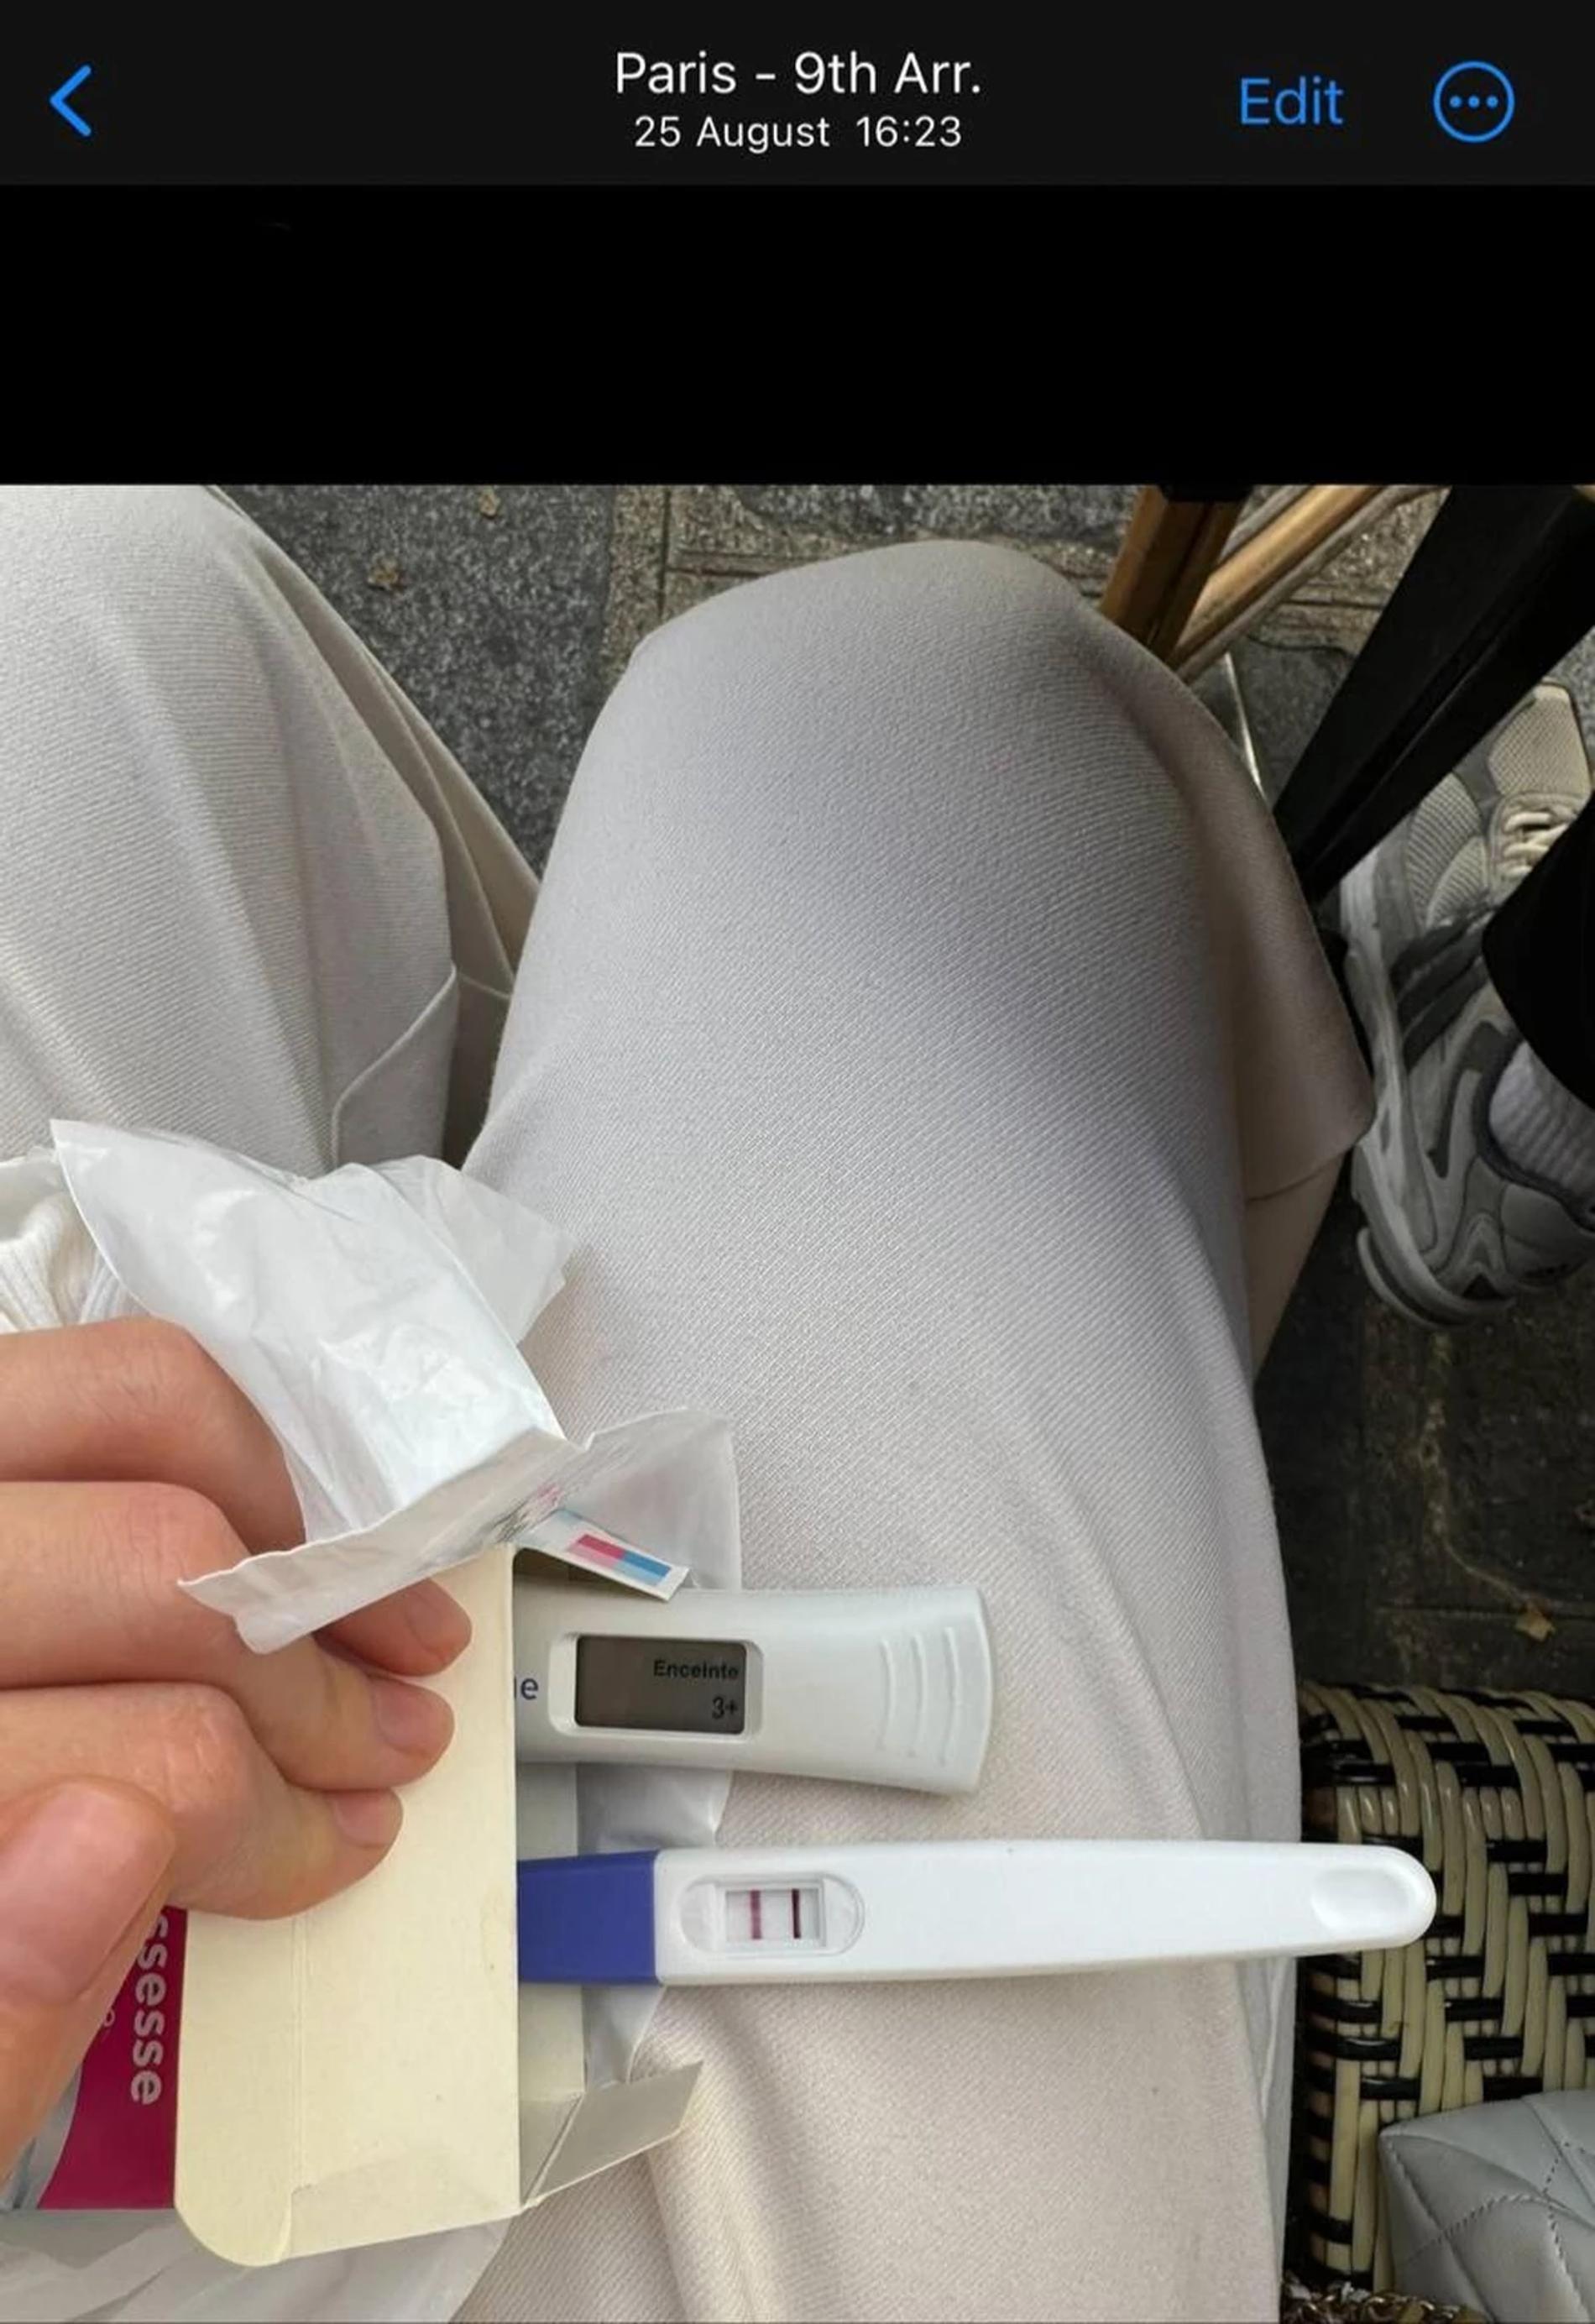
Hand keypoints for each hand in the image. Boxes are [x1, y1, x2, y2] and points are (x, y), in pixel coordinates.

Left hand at [0, 1316, 470, 2191]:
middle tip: (380, 1740)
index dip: (265, 1817)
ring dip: (287, 1513)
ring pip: (142, 1404)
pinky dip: (212, 1430)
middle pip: (162, 1565)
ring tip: (355, 1604)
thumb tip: (120, 1843)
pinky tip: (258, 1519)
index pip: (131, 1757)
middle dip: (309, 1665)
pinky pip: (102, 1372)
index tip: (325, 1847)